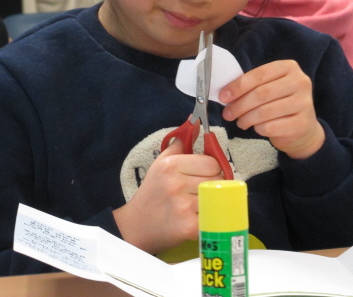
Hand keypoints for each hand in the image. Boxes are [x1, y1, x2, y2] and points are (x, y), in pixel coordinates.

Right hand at [112, 138, 221, 253]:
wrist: (136, 226)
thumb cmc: (152, 193)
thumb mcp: (160, 164)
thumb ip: (179, 144)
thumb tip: (196, 124)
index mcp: (170, 165)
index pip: (212, 162)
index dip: (211, 169)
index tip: (203, 175)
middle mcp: (176, 184)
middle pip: (217, 179)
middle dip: (212, 184)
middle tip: (199, 191)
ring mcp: (183, 206)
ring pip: (216, 197)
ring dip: (211, 201)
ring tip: (197, 205)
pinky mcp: (189, 227)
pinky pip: (213, 216)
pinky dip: (209, 218)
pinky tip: (197, 218)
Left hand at [219, 60, 324, 159]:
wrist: (303, 126)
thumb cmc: (280, 102)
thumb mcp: (269, 87)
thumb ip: (251, 86)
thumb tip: (225, 94)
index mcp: (289, 67)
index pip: (259, 75)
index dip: (238, 86)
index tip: (223, 96)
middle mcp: (300, 82)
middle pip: (261, 94)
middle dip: (239, 105)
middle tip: (227, 114)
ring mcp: (303, 103)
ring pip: (264, 112)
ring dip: (246, 119)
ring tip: (240, 122)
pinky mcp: (302, 124)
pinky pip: (271, 127)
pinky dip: (258, 129)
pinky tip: (257, 128)